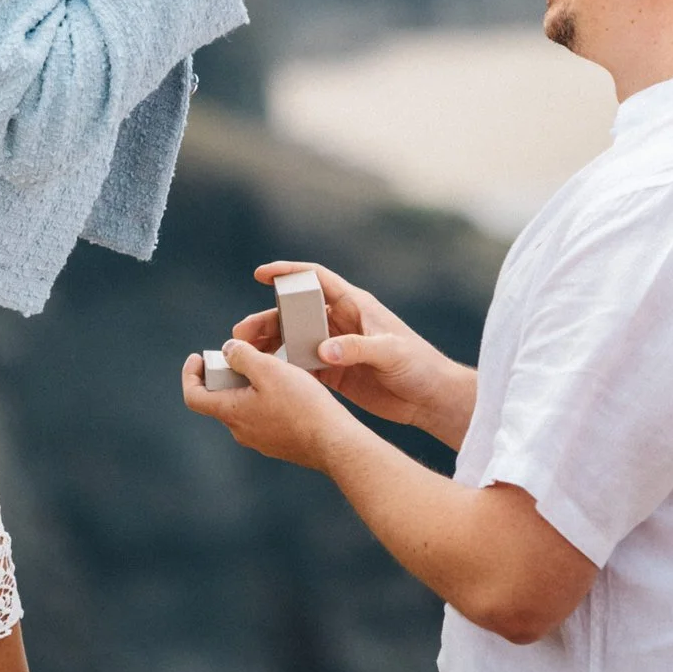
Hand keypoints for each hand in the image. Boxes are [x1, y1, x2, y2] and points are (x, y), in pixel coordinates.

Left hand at [180, 338, 358, 470]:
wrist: (333, 442)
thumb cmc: (302, 405)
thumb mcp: (270, 369)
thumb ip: (243, 357)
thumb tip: (228, 350)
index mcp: (231, 412)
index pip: (194, 396)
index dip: (190, 374)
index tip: (198, 357)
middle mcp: (240, 430)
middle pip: (220, 399)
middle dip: (226, 375)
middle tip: (242, 355)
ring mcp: (259, 440)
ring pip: (244, 407)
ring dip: (249, 386)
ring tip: (271, 367)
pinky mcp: (278, 443)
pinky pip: (263, 417)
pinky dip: (266, 399)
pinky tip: (290, 388)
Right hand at [230, 261, 474, 449]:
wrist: (431, 398)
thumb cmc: (419, 365)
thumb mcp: (390, 352)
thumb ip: (357, 349)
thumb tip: (323, 351)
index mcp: (355, 305)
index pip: (316, 279)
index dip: (288, 272)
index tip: (261, 274)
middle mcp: (341, 322)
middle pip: (296, 313)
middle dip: (267, 319)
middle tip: (241, 333)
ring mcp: (336, 347)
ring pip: (293, 339)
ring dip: (269, 344)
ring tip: (244, 355)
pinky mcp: (335, 373)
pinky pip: (301, 366)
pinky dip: (282, 368)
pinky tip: (264, 376)